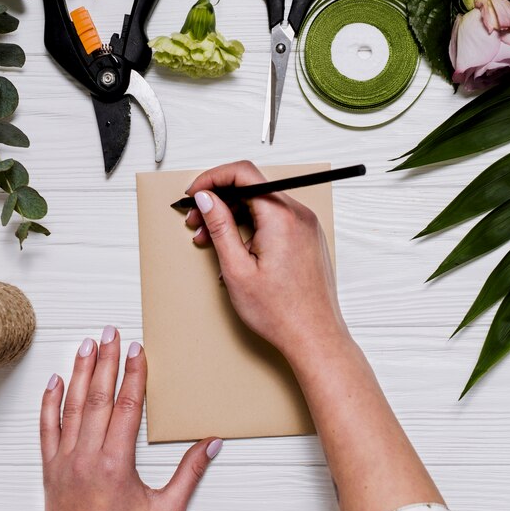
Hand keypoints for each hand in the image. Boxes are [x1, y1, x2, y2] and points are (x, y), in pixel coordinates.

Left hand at [40, 326, 222, 510]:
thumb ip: (190, 473)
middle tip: (110, 332)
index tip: (136, 349)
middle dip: (105, 360)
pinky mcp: (50, 472)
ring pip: (71, 407)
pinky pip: (46, 430)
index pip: (126, 405)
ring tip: (85, 345)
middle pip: (98, 397)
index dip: (134, 373)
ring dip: (79, 373)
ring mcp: (64, 463)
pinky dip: (48, 404)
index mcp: (117, 463)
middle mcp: (87, 457)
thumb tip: (212, 443)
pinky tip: (54, 382)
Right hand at [186, 161, 348, 358]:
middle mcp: (298, 215)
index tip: (195, 193)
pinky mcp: (307, 238)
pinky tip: (236, 249)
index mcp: (281, 217)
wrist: (314, 337)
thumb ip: (219, 226)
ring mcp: (306, 226)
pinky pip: (274, 220)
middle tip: (195, 223)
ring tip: (211, 241)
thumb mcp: (237, 268)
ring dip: (233, 217)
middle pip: (251, 189)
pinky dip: (251, 228)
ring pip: (261, 206)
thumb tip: (206, 198)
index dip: (212, 178)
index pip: (243, 173)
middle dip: (218, 202)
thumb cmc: (281, 312)